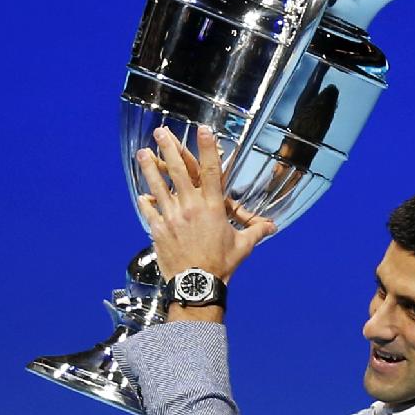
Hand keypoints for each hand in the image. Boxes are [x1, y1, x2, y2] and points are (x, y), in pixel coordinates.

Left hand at [136, 125, 276, 283]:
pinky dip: (146, 201)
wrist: (197, 284)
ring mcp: (171, 217)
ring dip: (150, 168)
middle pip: (179, 171)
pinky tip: (142, 194)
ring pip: (159, 186)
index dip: (207, 148)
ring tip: (142, 153)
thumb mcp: (242, 247)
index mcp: (212, 208)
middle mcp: (190, 207)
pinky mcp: (158, 230)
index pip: (212, 171)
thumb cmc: (221, 265)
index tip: (202, 130)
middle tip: (161, 132)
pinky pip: (150, 211)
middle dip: (169, 149)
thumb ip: (256, 232)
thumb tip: (272, 227)